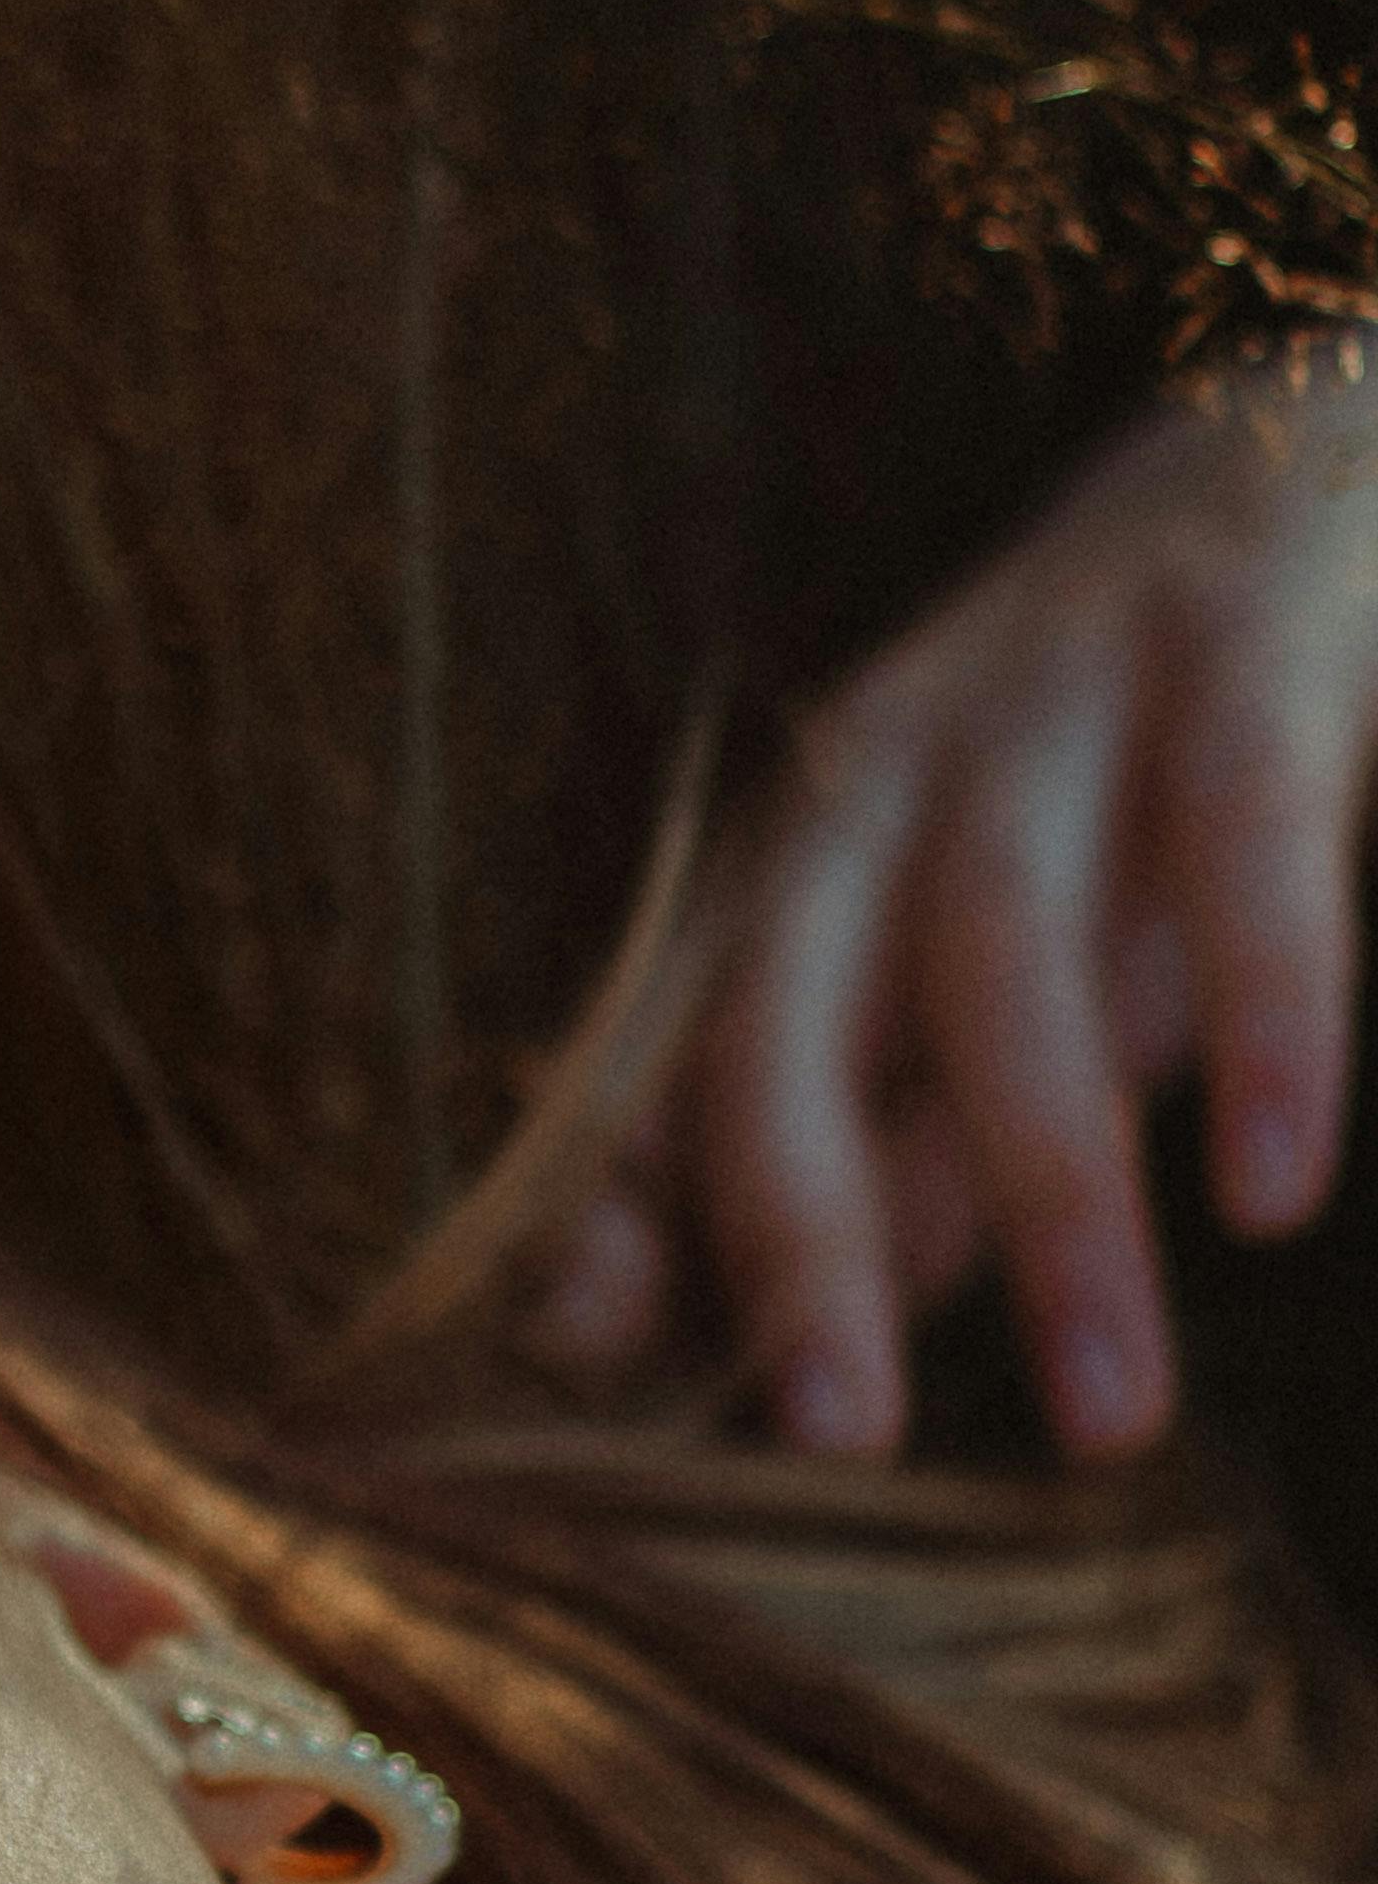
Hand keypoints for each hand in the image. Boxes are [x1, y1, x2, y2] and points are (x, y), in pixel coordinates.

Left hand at [534, 345, 1377, 1456]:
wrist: (1331, 441)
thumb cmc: (1129, 774)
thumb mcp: (974, 960)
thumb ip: (867, 1141)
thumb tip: (725, 1352)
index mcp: (805, 853)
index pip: (676, 1053)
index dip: (623, 1203)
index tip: (581, 1361)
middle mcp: (892, 767)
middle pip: (791, 1009)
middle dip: (797, 1231)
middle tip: (840, 1442)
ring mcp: (1063, 687)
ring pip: (1010, 956)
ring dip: (1055, 1197)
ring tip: (1111, 1413)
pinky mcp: (1250, 628)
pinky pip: (1242, 833)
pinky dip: (1260, 1010)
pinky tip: (1270, 1183)